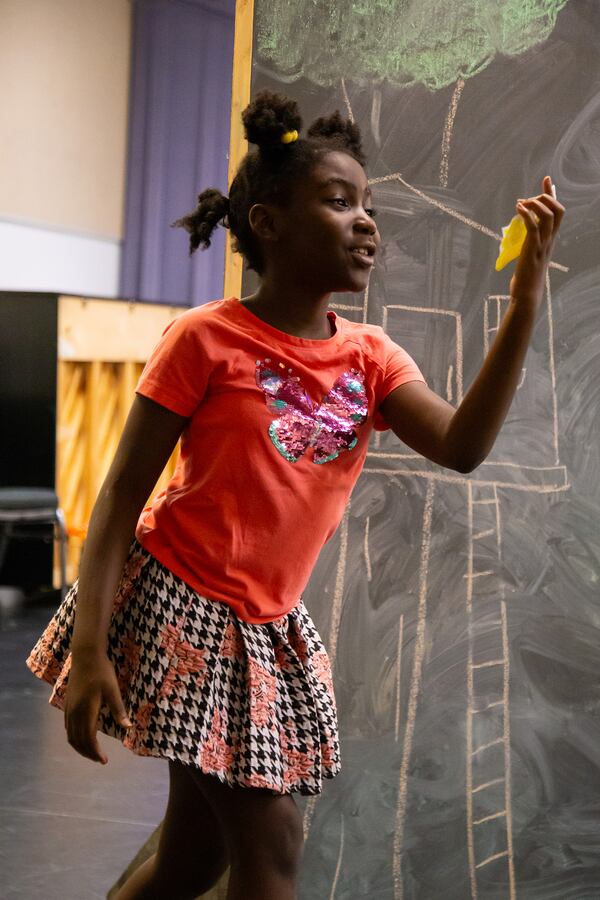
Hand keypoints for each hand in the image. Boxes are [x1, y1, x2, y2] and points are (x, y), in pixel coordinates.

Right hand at [64, 649, 131, 763]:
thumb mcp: (113, 690)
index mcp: (86, 711)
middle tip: (100, 759)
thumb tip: (128, 727)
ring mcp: (69, 708)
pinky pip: (68, 727)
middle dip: (88, 753)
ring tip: (92, 752)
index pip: (88, 739)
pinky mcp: (67, 703)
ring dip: (80, 747)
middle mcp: (74, 713)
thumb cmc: (102, 671)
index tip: (105, 760)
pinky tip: (81, 737)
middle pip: (78, 741)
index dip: (96, 752)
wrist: (86, 655)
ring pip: (70, 735)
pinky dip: (74, 737)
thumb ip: (119, 710)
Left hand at [509, 175, 564, 309]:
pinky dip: (526, 214)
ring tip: (521, 204)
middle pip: (558, 210)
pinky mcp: (532, 249)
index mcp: (550, 239)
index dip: (552, 194)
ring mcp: (542, 244)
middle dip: (544, 197)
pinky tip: (518, 209)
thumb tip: (524, 234)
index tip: (546, 179)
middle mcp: (550, 239)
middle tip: (528, 198)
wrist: (527, 293)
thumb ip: (531, 241)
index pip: (557, 212)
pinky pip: (533, 226)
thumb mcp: (531, 254)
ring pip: (548, 216)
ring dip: (535, 204)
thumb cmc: (527, 276)